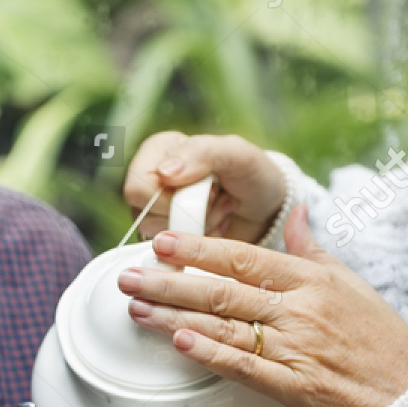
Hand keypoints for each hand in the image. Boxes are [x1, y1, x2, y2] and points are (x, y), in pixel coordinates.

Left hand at [118, 206, 407, 406]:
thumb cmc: (382, 341)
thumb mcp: (353, 283)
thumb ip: (314, 249)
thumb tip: (296, 212)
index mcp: (312, 280)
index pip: (244, 257)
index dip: (199, 249)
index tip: (162, 244)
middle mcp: (299, 309)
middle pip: (223, 289)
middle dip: (170, 282)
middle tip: (130, 276)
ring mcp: (295, 348)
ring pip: (224, 326)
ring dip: (175, 317)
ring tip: (137, 309)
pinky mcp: (294, 386)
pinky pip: (243, 367)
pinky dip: (209, 354)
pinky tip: (178, 344)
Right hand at [123, 132, 286, 243]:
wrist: (268, 208)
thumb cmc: (253, 174)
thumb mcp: (236, 154)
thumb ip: (202, 153)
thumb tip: (164, 172)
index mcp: (157, 151)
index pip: (138, 188)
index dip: (170, 199)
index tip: (207, 189)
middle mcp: (150, 181)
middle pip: (145, 216)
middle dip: (190, 214)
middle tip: (218, 199)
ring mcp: (157, 213)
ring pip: (159, 238)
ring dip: (199, 229)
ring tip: (221, 210)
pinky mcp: (169, 240)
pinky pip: (171, 255)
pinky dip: (200, 244)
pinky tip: (218, 226)